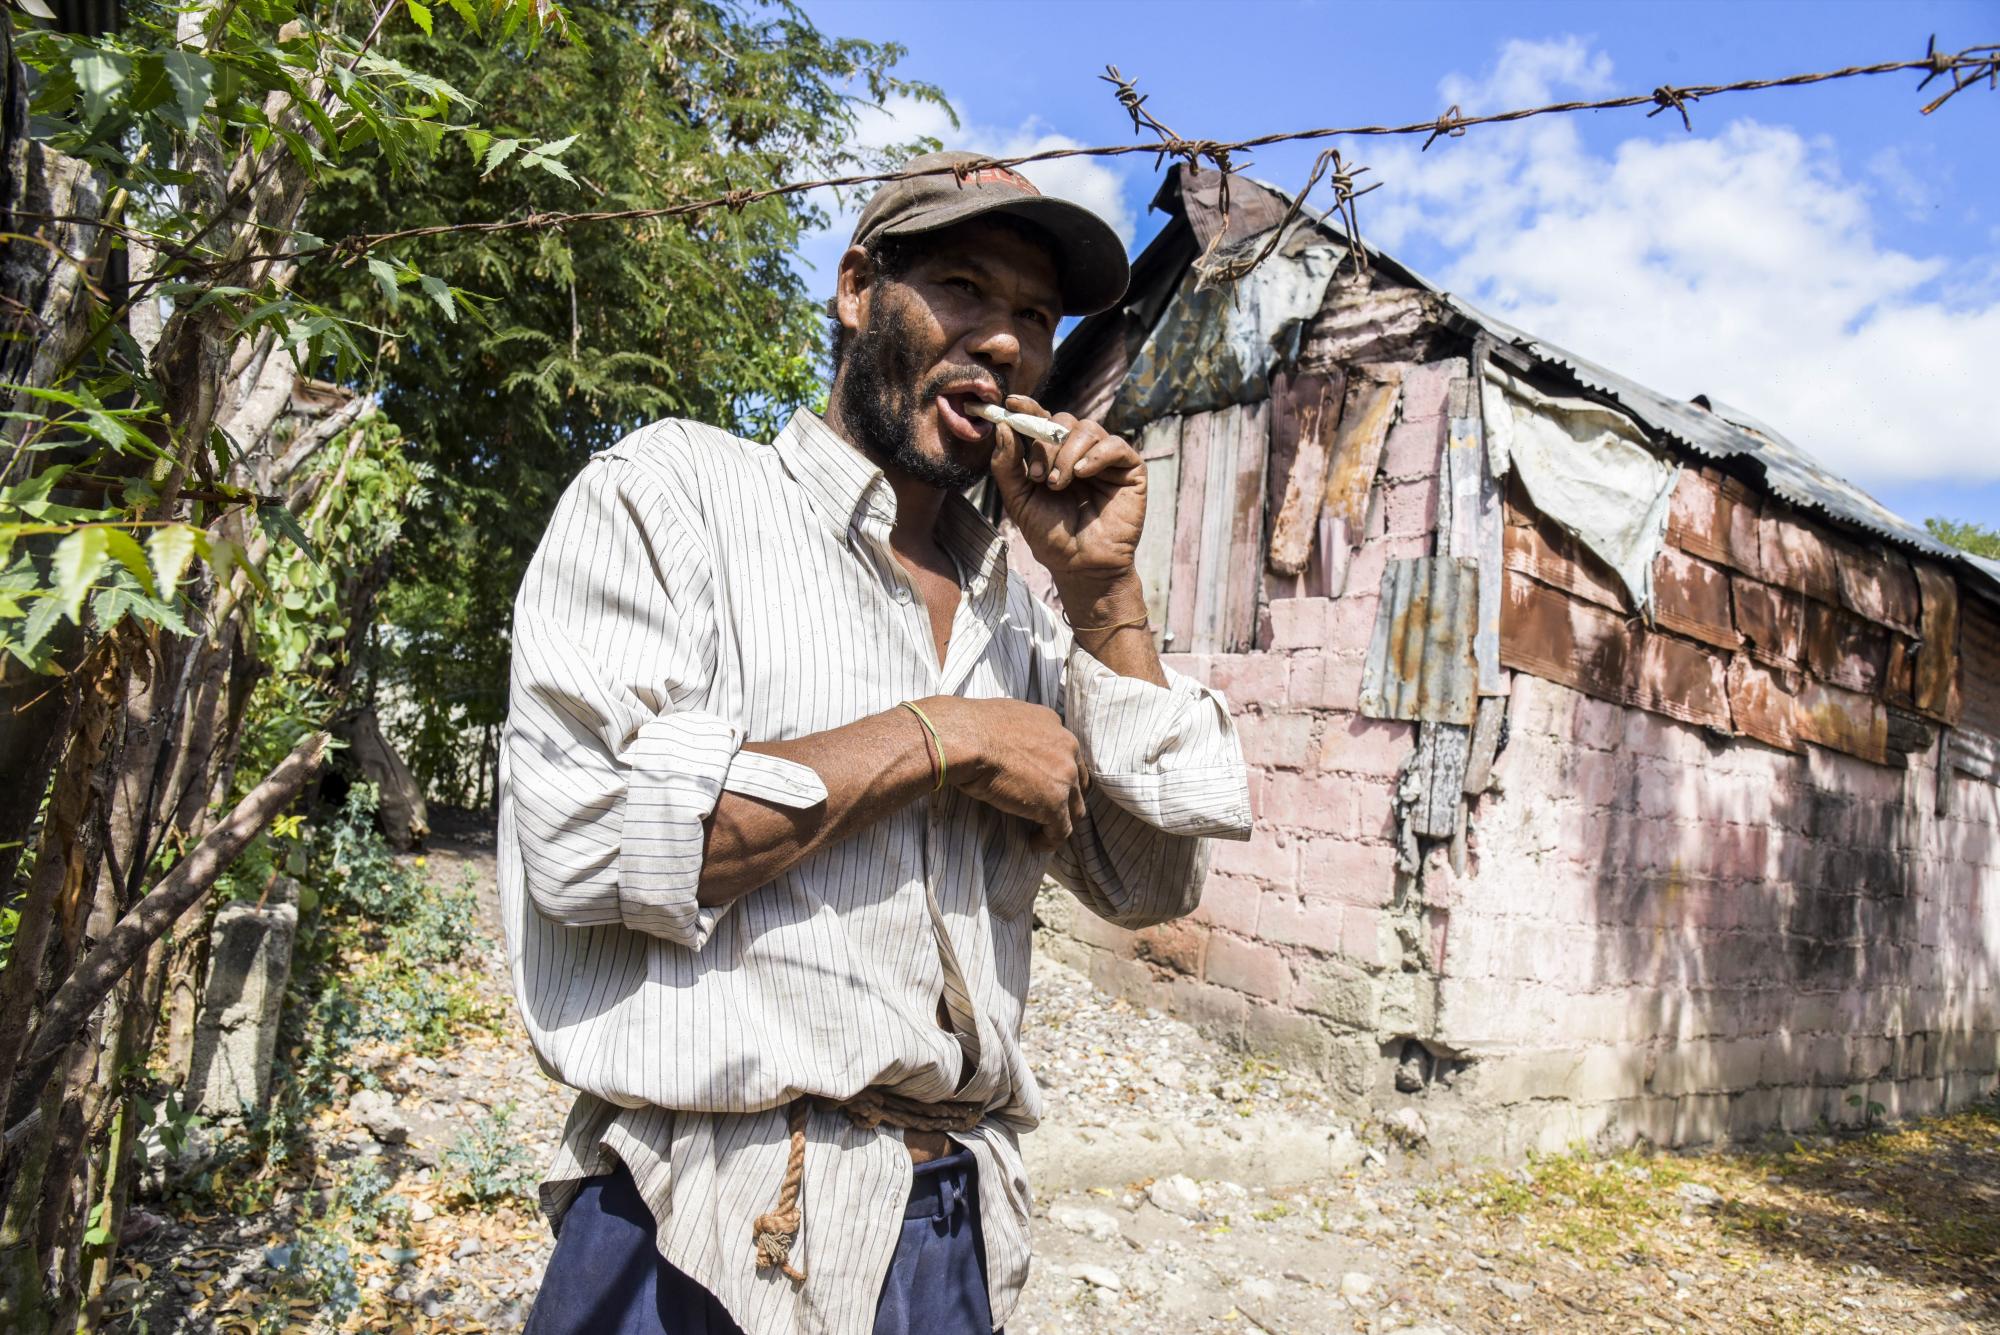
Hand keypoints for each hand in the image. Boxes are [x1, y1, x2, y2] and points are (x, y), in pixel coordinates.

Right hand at [920, 696, 1086, 851]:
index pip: (1067, 754)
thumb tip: (1003, 742)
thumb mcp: (1002, 717)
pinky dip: (1049, 840)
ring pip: (1075, 808)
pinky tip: (1035, 844)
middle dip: (1068, 797)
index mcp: (1053, 725)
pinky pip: (1061, 830)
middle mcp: (1067, 748)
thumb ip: (1015, 730)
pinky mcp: (1054, 803)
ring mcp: (1064, 777)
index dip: (1059, 772)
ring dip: (1061, 820)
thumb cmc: (971, 727)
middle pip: (1078, 781)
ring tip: (1044, 830)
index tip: (1046, 784)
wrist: (967, 739)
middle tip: (1052, 810)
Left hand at [989, 394, 1145, 588]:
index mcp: (1054, 456)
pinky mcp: (1130, 470)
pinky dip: (1096, 455)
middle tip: (1039, 476)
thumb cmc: (1051, 537)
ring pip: (1087, 429)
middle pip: (1063, 421)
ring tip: (1059, 484)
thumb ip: (1007, 465)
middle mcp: (1079, 453)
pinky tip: (1082, 474)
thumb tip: (1003, 427)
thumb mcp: (1019, 500)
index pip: (1042, 421)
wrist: (1080, 566)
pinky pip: (1115, 445)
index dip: (1028, 408)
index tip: (1011, 402)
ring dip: (1067, 453)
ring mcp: (1105, 460)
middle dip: (1046, 443)